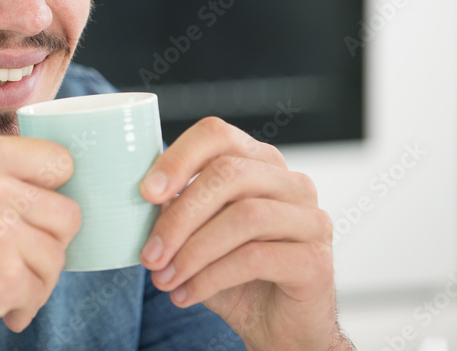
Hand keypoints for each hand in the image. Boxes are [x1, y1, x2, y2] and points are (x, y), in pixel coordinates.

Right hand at [0, 134, 80, 349]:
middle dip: (48, 245)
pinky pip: (41, 290)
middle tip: (17, 264)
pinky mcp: (4, 270)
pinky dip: (22, 307)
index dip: (52, 194)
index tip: (36, 217)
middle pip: (68, 212)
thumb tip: (57, 192)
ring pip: (58, 254)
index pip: (59, 160)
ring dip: (37, 281)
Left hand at [137, 117, 350, 350]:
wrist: (278, 328)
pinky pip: (256, 258)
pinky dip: (211, 277)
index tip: (146, 192)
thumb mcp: (196, 236)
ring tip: (164, 278)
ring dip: (193, 251)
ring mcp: (311, 219)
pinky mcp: (317, 261)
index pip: (217, 135)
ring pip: (244, 216)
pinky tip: (188, 294)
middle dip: (179, 216)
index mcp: (258, 163)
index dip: (178, 157)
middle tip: (150, 254)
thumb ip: (178, 209)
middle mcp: (291, 183)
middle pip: (227, 174)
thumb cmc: (236, 277)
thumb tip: (149, 197)